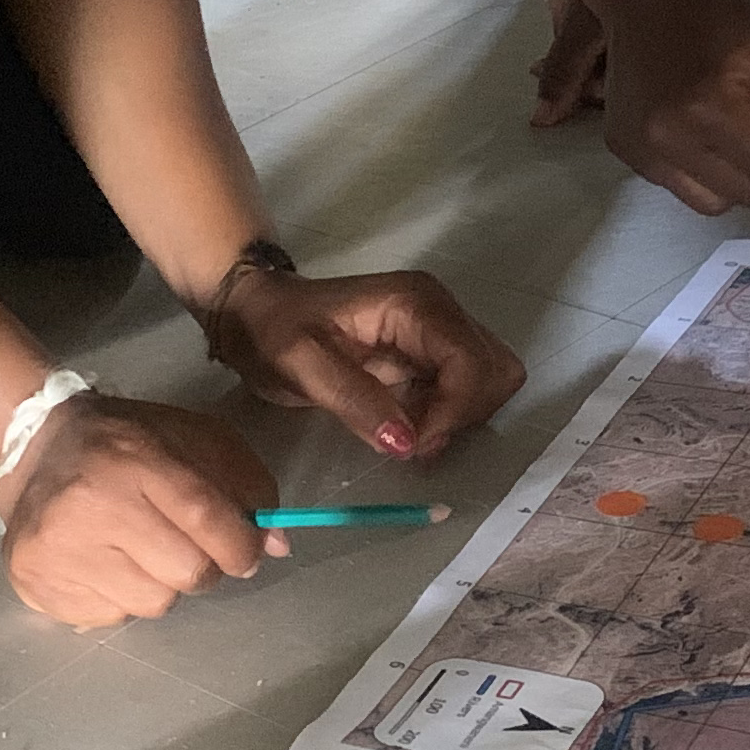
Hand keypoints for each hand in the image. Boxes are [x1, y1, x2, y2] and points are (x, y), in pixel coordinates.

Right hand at [0, 393, 275, 627]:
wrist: (34, 449)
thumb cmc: (126, 445)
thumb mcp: (193, 439)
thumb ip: (244, 485)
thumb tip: (276, 547)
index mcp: (134, 458)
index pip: (206, 518)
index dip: (240, 546)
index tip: (245, 552)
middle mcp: (91, 504)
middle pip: (186, 573)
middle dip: (202, 567)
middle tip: (184, 547)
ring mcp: (58, 548)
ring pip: (151, 604)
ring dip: (159, 585)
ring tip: (137, 551)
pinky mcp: (34, 581)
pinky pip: (111, 618)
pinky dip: (120, 598)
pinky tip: (103, 563)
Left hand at [212, 263, 524, 461]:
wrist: (257, 315)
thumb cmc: (272, 333)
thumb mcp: (299, 365)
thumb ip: (354, 401)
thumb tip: (407, 442)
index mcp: (414, 304)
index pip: (469, 361)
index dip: (452, 411)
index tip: (412, 445)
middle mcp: (439, 309)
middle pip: (493, 370)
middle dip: (461, 414)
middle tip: (412, 440)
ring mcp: (440, 328)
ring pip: (490, 380)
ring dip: (459, 416)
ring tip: (409, 433)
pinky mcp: (433, 350)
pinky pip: (469, 386)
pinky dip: (451, 414)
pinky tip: (410, 423)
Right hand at [532, 0, 749, 213]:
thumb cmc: (717, 9)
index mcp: (708, 106)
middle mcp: (667, 137)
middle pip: (749, 191)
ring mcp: (640, 148)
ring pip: (715, 201)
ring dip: (743, 181)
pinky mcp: (624, 151)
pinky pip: (682, 188)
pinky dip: (708, 175)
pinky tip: (711, 135)